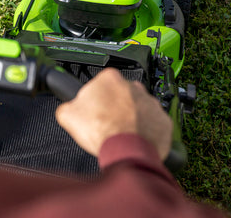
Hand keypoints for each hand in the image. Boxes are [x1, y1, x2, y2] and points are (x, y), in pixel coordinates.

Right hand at [55, 68, 171, 159]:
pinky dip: (145, 131)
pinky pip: (153, 124)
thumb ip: (67, 107)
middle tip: (105, 124)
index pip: (99, 84)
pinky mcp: (163, 120)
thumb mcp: (68, 115)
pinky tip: (134, 140)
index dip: (94, 100)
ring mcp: (151, 102)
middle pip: (120, 96)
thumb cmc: (102, 131)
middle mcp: (133, 86)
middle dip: (113, 108)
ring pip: (138, 109)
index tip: (92, 111)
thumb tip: (67, 109)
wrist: (127, 151)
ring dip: (130, 119)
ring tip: (120, 135)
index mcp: (110, 79)